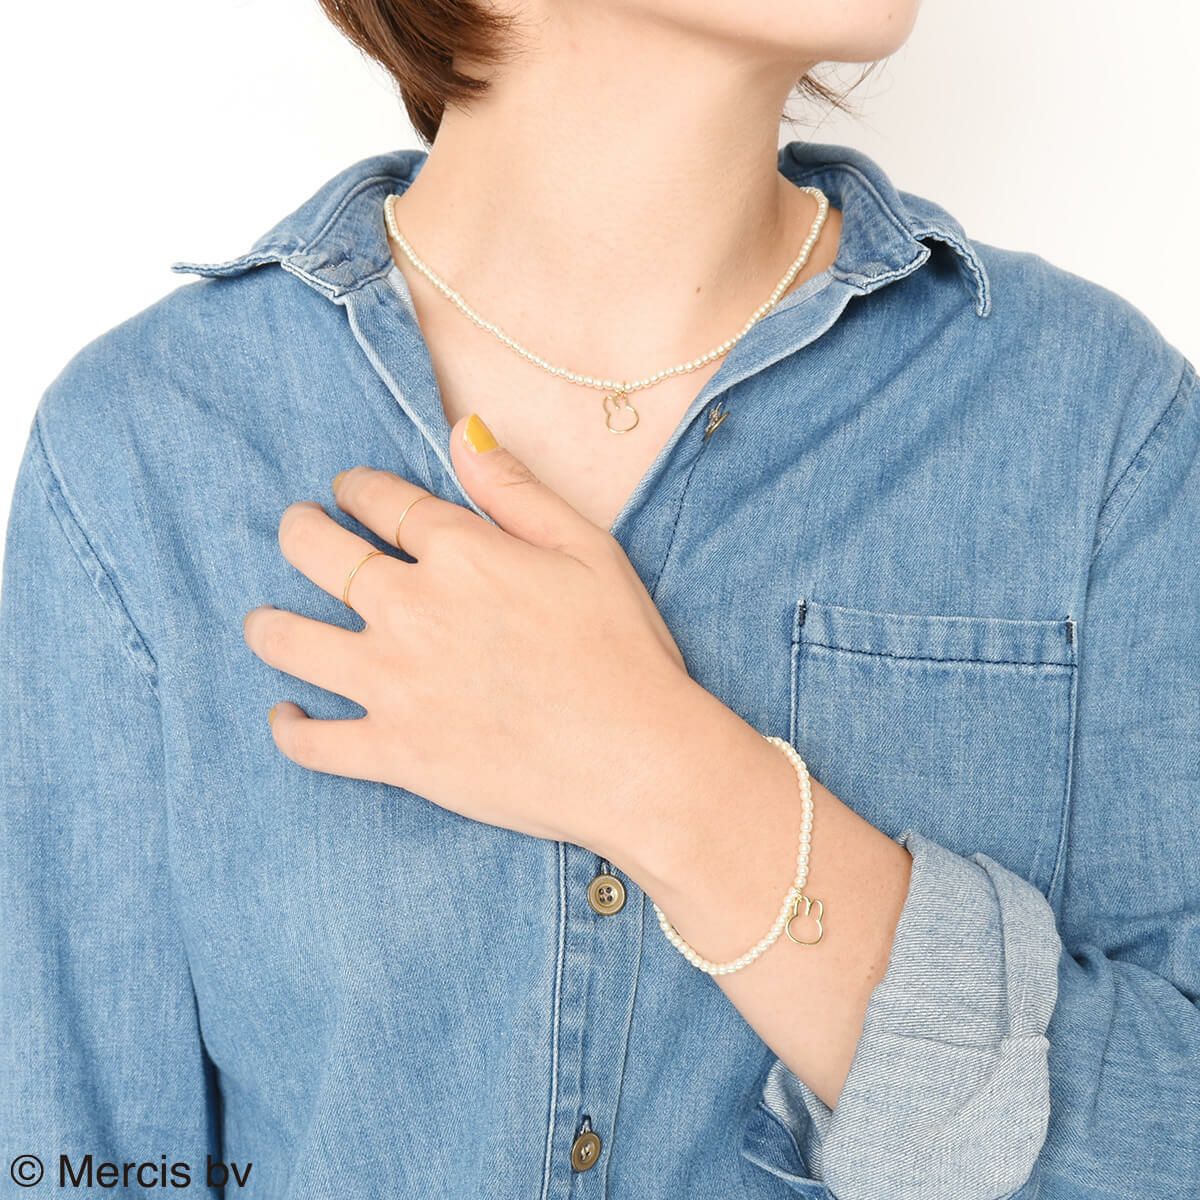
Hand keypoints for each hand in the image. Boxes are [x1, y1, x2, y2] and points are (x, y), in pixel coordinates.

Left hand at [242, 413, 719, 867]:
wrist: (639, 761)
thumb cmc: (625, 653)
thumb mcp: (588, 549)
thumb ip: (516, 489)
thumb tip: (463, 431)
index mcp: (460, 553)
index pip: (379, 500)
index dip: (355, 487)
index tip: (348, 490)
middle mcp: (411, 609)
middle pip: (315, 553)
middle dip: (298, 533)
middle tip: (297, 532)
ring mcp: (393, 684)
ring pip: (290, 641)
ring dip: (267, 625)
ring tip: (264, 622)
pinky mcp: (394, 754)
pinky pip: (312, 742)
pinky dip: (289, 728)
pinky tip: (285, 713)